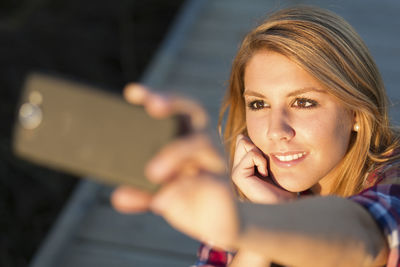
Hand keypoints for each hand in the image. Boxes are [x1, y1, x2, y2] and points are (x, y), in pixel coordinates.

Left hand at [111, 84, 237, 248]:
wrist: (221, 226)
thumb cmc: (190, 199)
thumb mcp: (160, 195)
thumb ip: (141, 194)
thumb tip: (119, 195)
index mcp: (186, 139)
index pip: (174, 110)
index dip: (156, 97)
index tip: (132, 92)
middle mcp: (203, 144)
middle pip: (193, 111)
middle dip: (173, 103)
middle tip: (152, 106)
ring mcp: (214, 162)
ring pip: (200, 143)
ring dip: (175, 153)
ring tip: (152, 173)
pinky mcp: (221, 185)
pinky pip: (204, 180)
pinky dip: (181, 189)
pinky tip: (161, 201)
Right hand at [232, 134, 295, 203]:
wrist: (286, 205)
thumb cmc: (284, 186)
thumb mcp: (272, 162)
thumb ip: (260, 150)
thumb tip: (241, 135)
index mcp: (244, 165)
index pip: (243, 139)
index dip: (258, 144)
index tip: (268, 161)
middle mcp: (237, 168)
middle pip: (242, 139)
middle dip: (257, 146)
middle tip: (266, 165)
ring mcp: (236, 172)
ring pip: (243, 143)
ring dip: (260, 153)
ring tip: (265, 170)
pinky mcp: (238, 175)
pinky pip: (250, 154)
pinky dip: (261, 160)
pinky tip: (264, 174)